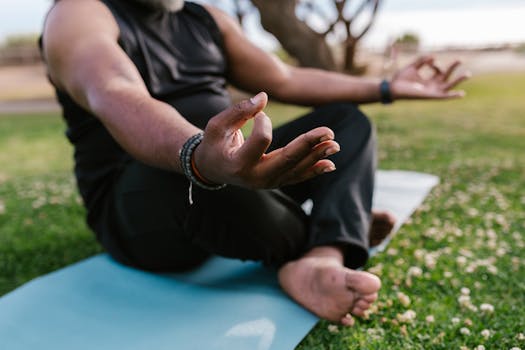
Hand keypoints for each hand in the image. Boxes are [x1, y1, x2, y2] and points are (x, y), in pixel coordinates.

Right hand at [193, 92, 339, 188]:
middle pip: (287, 159)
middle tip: (329, 132)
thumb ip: (239, 110)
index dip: (263, 120)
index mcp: (239, 164)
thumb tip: (265, 97)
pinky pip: (297, 177)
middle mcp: (255, 178)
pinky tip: (330, 164)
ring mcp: (268, 183)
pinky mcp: (276, 182)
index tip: (259, 113)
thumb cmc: (214, 143)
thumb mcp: (217, 125)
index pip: (261, 139)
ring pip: (296, 169)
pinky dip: (314, 170)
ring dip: (317, 156)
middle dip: (309, 144)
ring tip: (335, 145)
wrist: (212, 169)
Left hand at [390, 56, 470, 99]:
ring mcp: (432, 91)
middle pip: (446, 76)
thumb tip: (433, 56)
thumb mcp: (412, 67)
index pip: (437, 69)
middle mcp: (431, 86)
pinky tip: (462, 94)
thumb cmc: (400, 79)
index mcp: (427, 80)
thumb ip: (422, 60)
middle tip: (460, 59)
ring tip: (468, 74)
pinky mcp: (430, 96)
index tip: (428, 60)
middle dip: (453, 67)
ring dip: (458, 80)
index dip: (435, 63)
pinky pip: (444, 96)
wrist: (393, 88)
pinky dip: (452, 96)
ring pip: (448, 86)